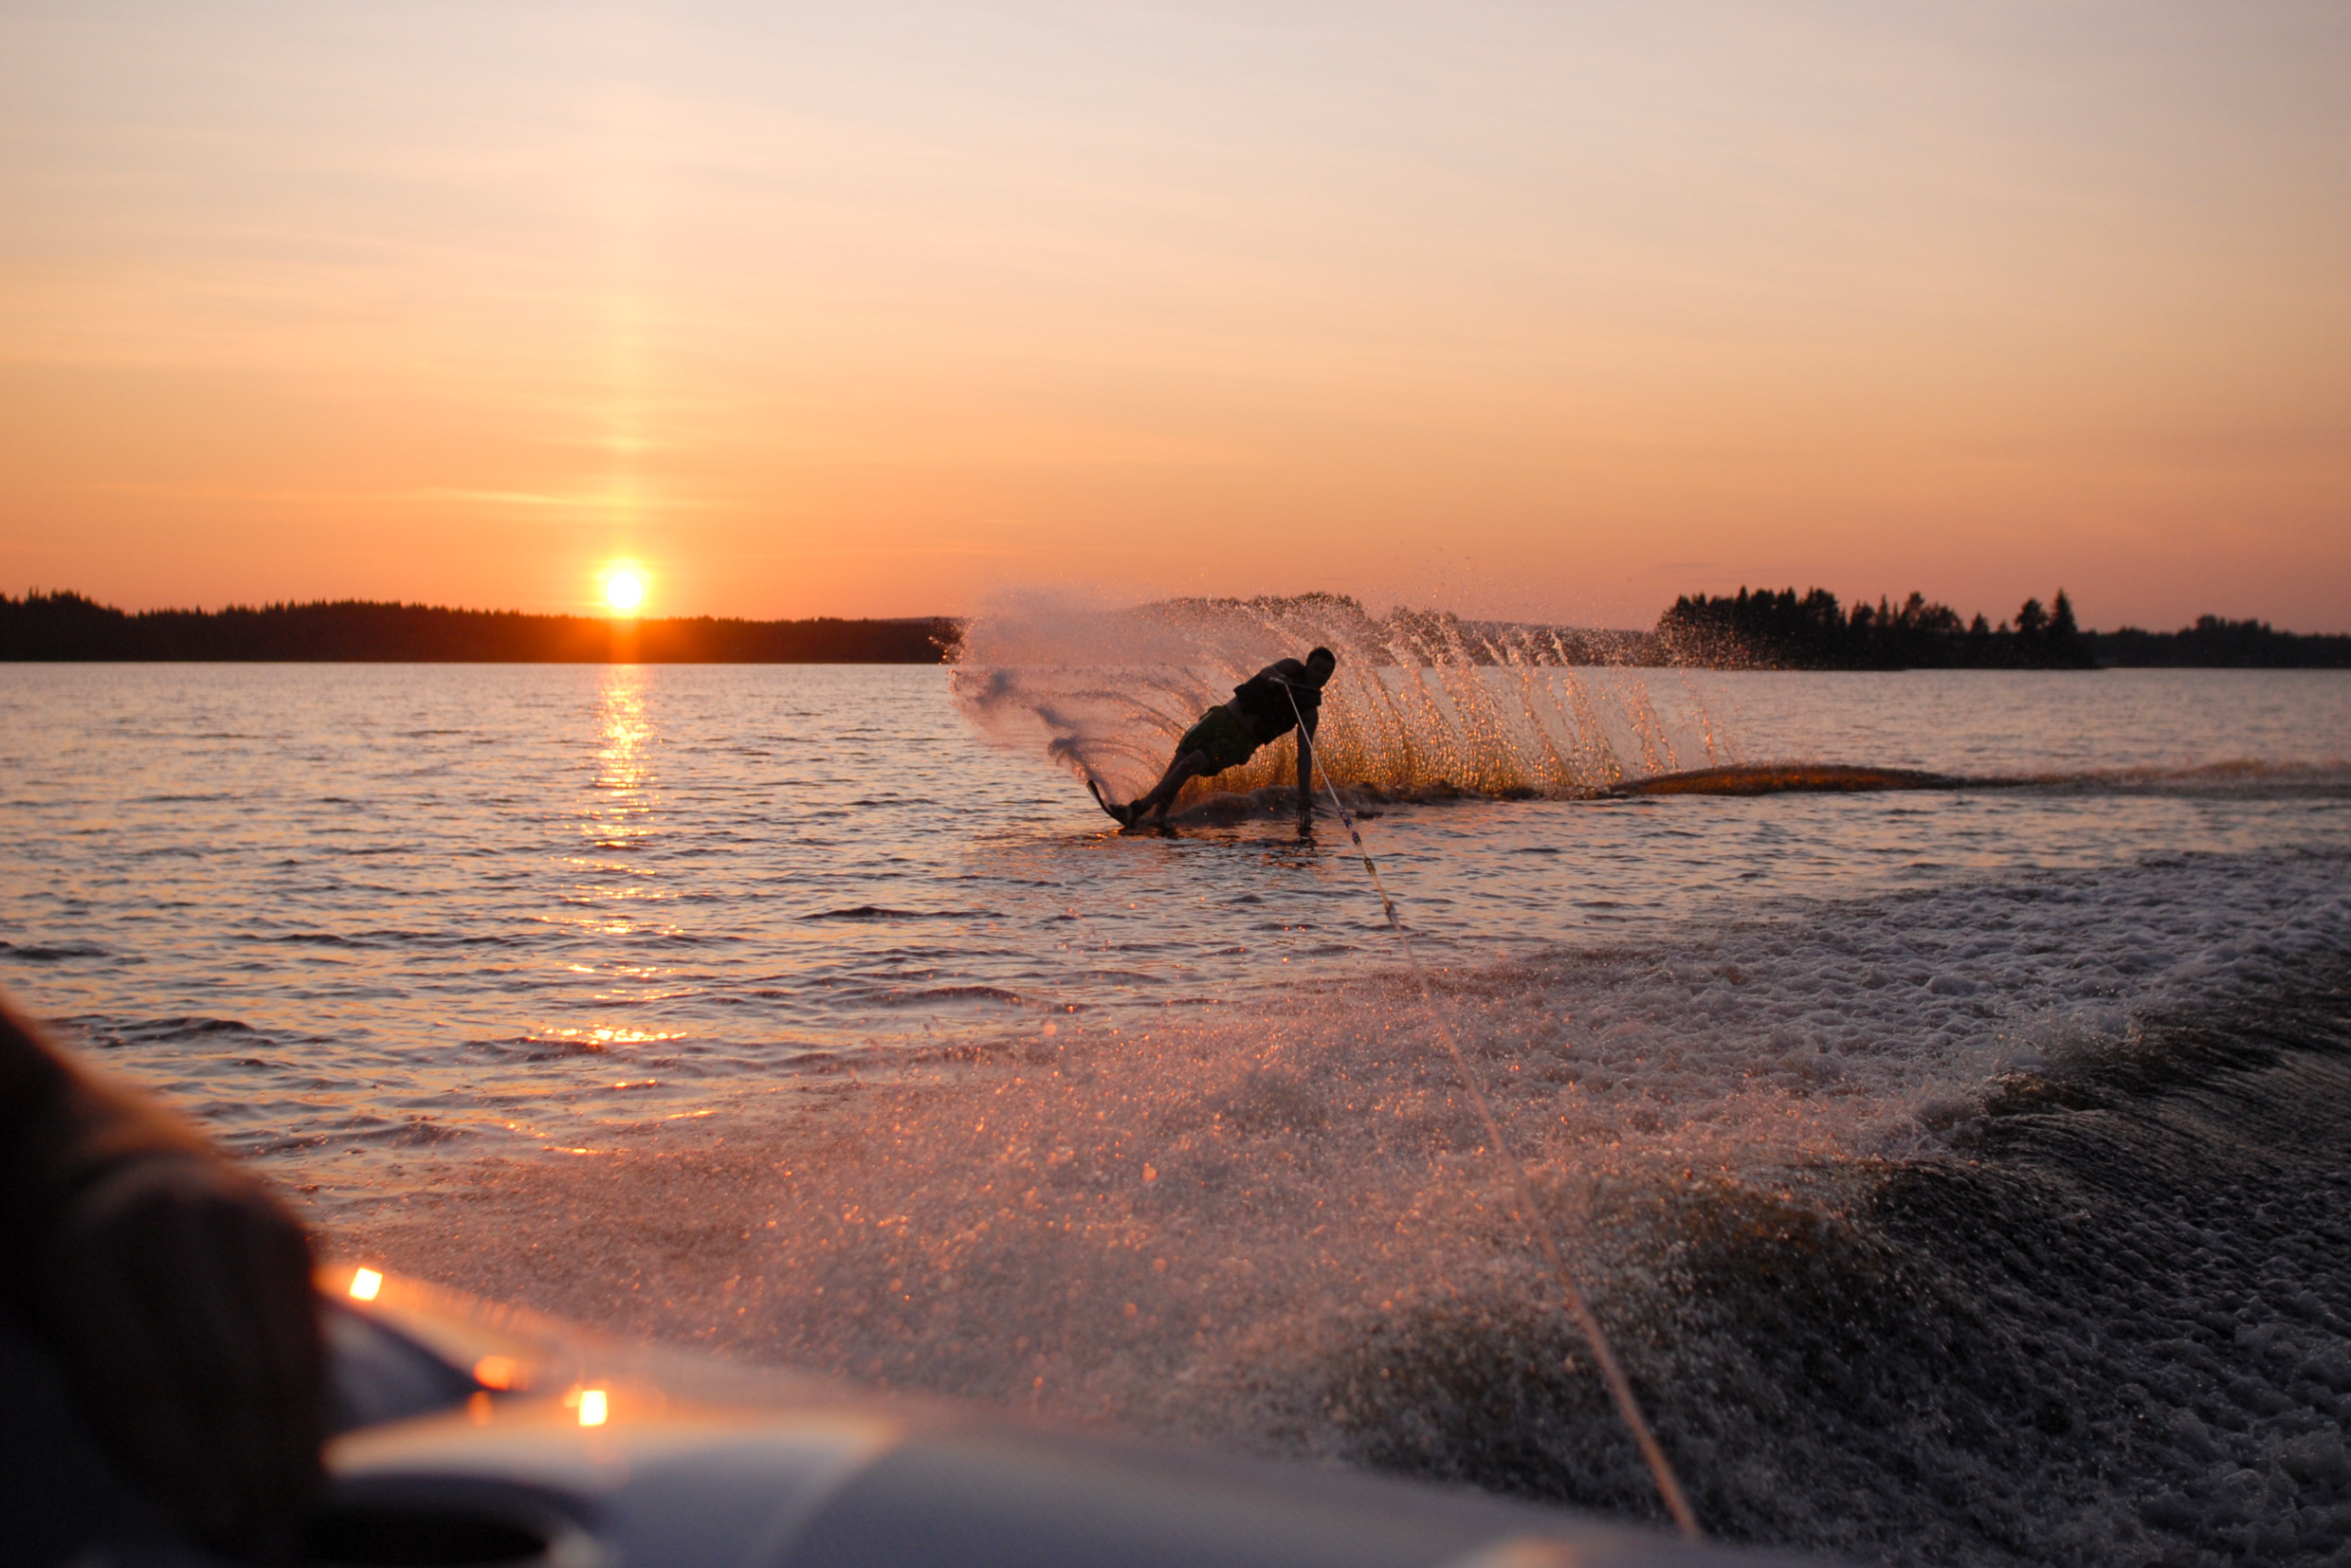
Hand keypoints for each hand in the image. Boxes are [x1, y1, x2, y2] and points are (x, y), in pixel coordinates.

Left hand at [37, 1155, 323, 1561]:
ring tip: (292, 1504)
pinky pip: (313, 1328)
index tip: (205, 1522)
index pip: (136, 1377)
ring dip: (291, 1441)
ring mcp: (241, 1214)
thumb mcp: (69, 1327)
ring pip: (279, 1349)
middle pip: (220, 1366)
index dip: (173, 1457)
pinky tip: (312, 1450)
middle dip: (243, 1459)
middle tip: (258, 1528)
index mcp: (86, 1253)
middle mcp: (168, 1222)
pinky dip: (316, 1400)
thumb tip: (196, 1493)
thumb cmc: (89, 1281)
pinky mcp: (292, 1226)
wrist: (127, 1172)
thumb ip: (118, 1397)